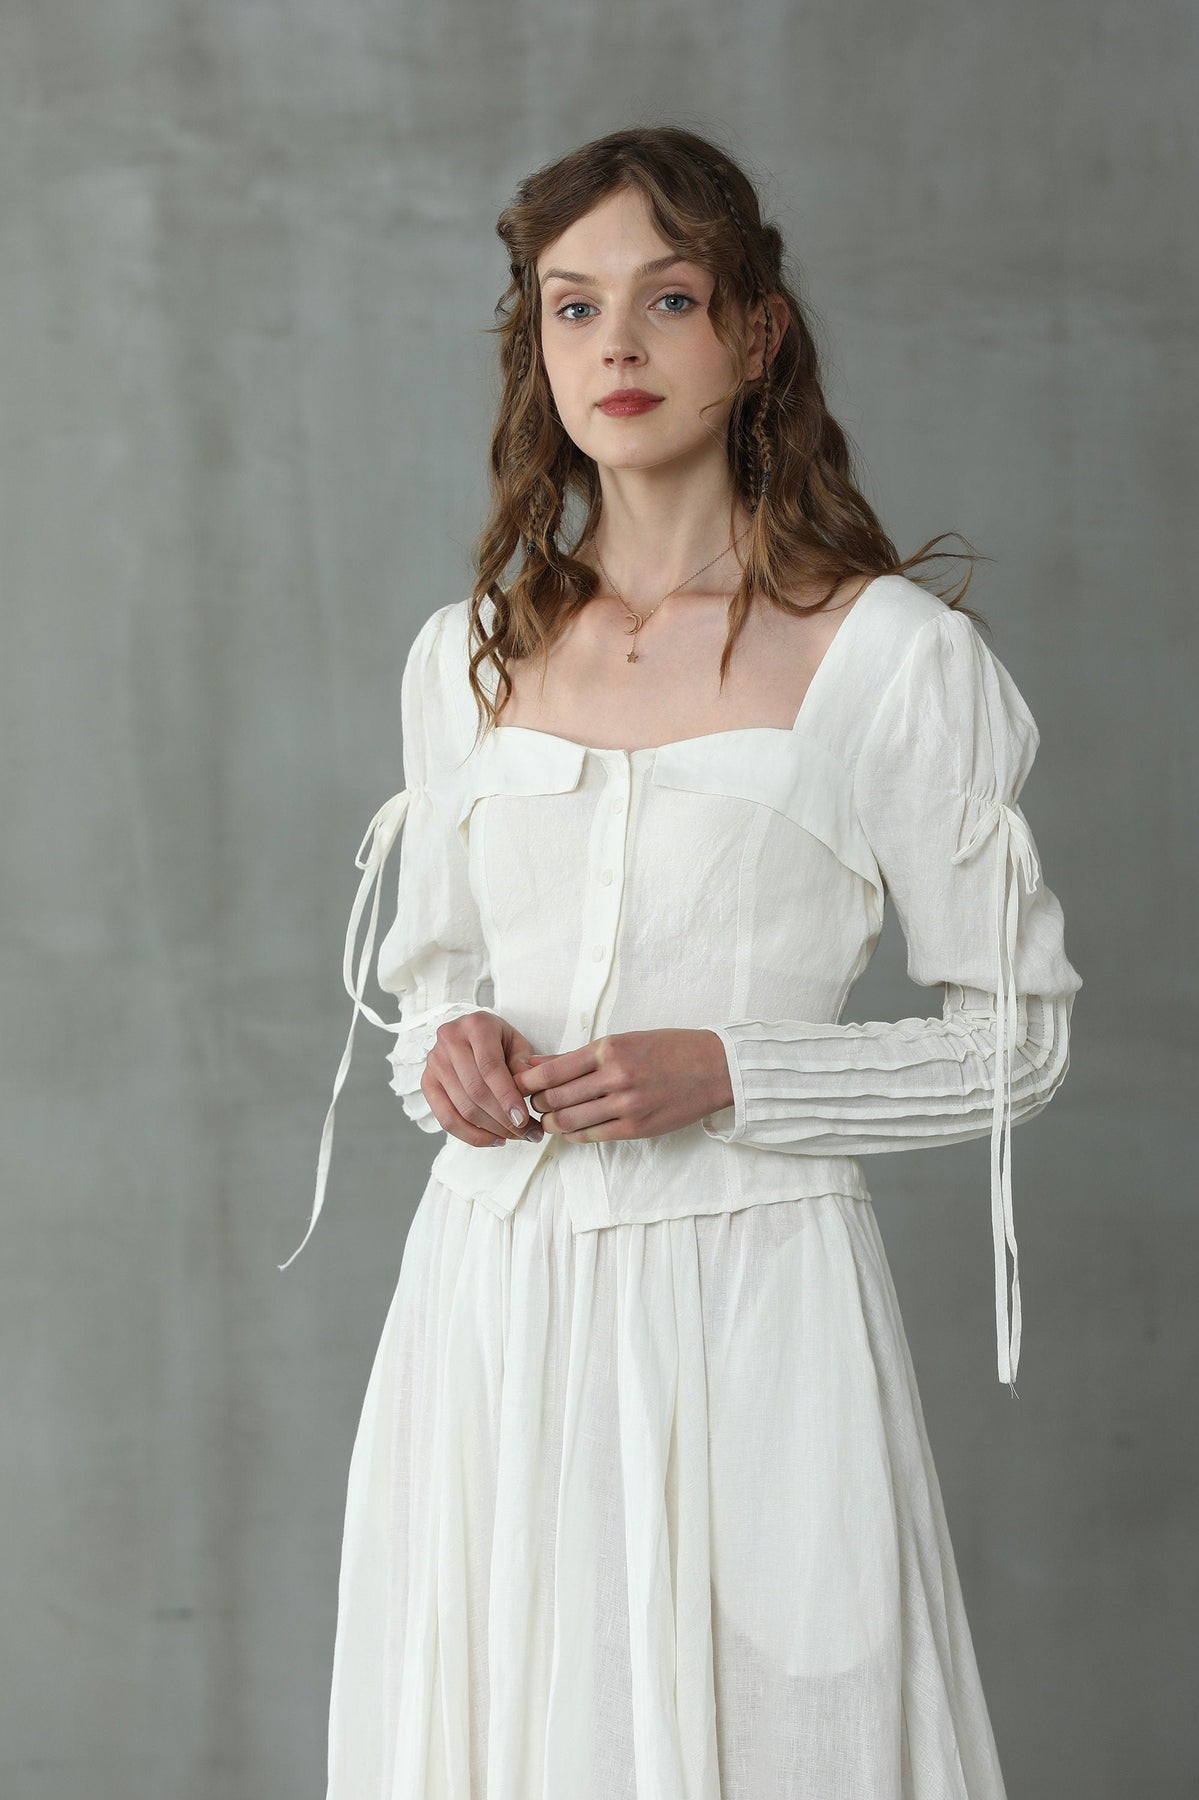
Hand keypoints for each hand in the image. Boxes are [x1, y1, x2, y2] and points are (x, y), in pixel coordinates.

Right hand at [420, 1012, 545, 1146]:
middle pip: (475, 1091)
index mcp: (476, 1025)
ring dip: (492, 1130)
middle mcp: (450, 1040)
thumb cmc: (500, 1041)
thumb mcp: (518, 1044)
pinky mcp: (427, 1082)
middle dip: (503, 1119)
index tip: (523, 1120)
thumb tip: (528, 1094)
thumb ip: (524, 1067)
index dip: (507, 1096)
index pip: (490, 1067)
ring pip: (462, 1107)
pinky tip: (494, 1139)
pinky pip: (446, 1119)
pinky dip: (471, 1135)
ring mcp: (434, 1062)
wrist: (472, 1034)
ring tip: (516, 1137)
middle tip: (528, 1134)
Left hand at [511, 1029, 733, 1142]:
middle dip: (535, 1103)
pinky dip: (573, 1134)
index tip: (517, 1084)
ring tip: (547, 1119)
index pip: (551, 1071)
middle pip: (554, 1098)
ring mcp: (626, 1104)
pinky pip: (591, 1136)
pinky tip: (570, 1129)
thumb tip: (535, 1064)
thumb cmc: (668, 1049)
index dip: (526, 1082)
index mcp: (609, 1048)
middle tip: (529, 1103)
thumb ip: (577, 1056)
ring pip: (568, 1120)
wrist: (714, 1067)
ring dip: (550, 1123)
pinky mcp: (636, 1127)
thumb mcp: (622, 1040)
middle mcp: (615, 1076)